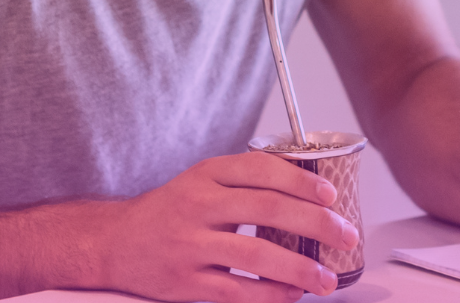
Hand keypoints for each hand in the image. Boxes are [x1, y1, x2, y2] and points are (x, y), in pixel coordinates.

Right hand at [98, 151, 360, 301]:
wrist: (114, 243)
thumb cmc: (171, 211)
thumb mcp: (203, 182)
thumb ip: (247, 183)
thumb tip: (312, 196)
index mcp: (207, 174)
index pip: (262, 169)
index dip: (302, 180)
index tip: (331, 196)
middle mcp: (199, 205)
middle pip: (268, 208)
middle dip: (315, 223)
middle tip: (345, 235)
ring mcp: (190, 245)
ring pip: (256, 254)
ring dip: (300, 268)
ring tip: (326, 279)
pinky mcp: (185, 282)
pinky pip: (236, 291)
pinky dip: (270, 295)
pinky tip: (292, 295)